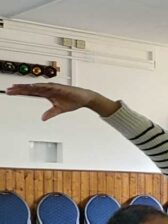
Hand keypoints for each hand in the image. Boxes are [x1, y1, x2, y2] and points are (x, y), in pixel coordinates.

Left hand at [4, 83, 119, 119]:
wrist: (85, 98)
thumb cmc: (73, 101)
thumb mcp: (59, 110)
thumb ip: (50, 113)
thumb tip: (42, 119)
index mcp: (47, 94)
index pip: (30, 92)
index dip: (20, 92)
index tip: (10, 92)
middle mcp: (48, 89)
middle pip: (30, 88)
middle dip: (19, 89)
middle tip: (8, 90)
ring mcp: (52, 87)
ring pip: (36, 86)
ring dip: (26, 87)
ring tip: (16, 87)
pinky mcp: (59, 87)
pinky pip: (48, 86)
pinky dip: (40, 86)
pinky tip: (32, 86)